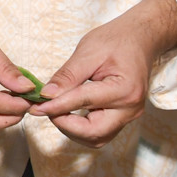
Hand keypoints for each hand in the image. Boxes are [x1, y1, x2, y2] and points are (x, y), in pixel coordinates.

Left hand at [31, 0, 176, 147]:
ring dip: (72, 130)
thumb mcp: (88, 51)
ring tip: (55, 110)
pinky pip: (101, 131)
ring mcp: (129, 115)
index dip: (56, 107)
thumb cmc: (117, 40)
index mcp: (124, 89)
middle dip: (65, 125)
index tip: (36, 107)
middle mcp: (130, 108)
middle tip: (45, 109)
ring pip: (97, 137)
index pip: (83, 103)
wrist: (141, 38)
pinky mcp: (123, 116)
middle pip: (94, 133)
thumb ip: (67, 76)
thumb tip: (47, 95)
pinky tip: (68, 113)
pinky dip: (81, 127)